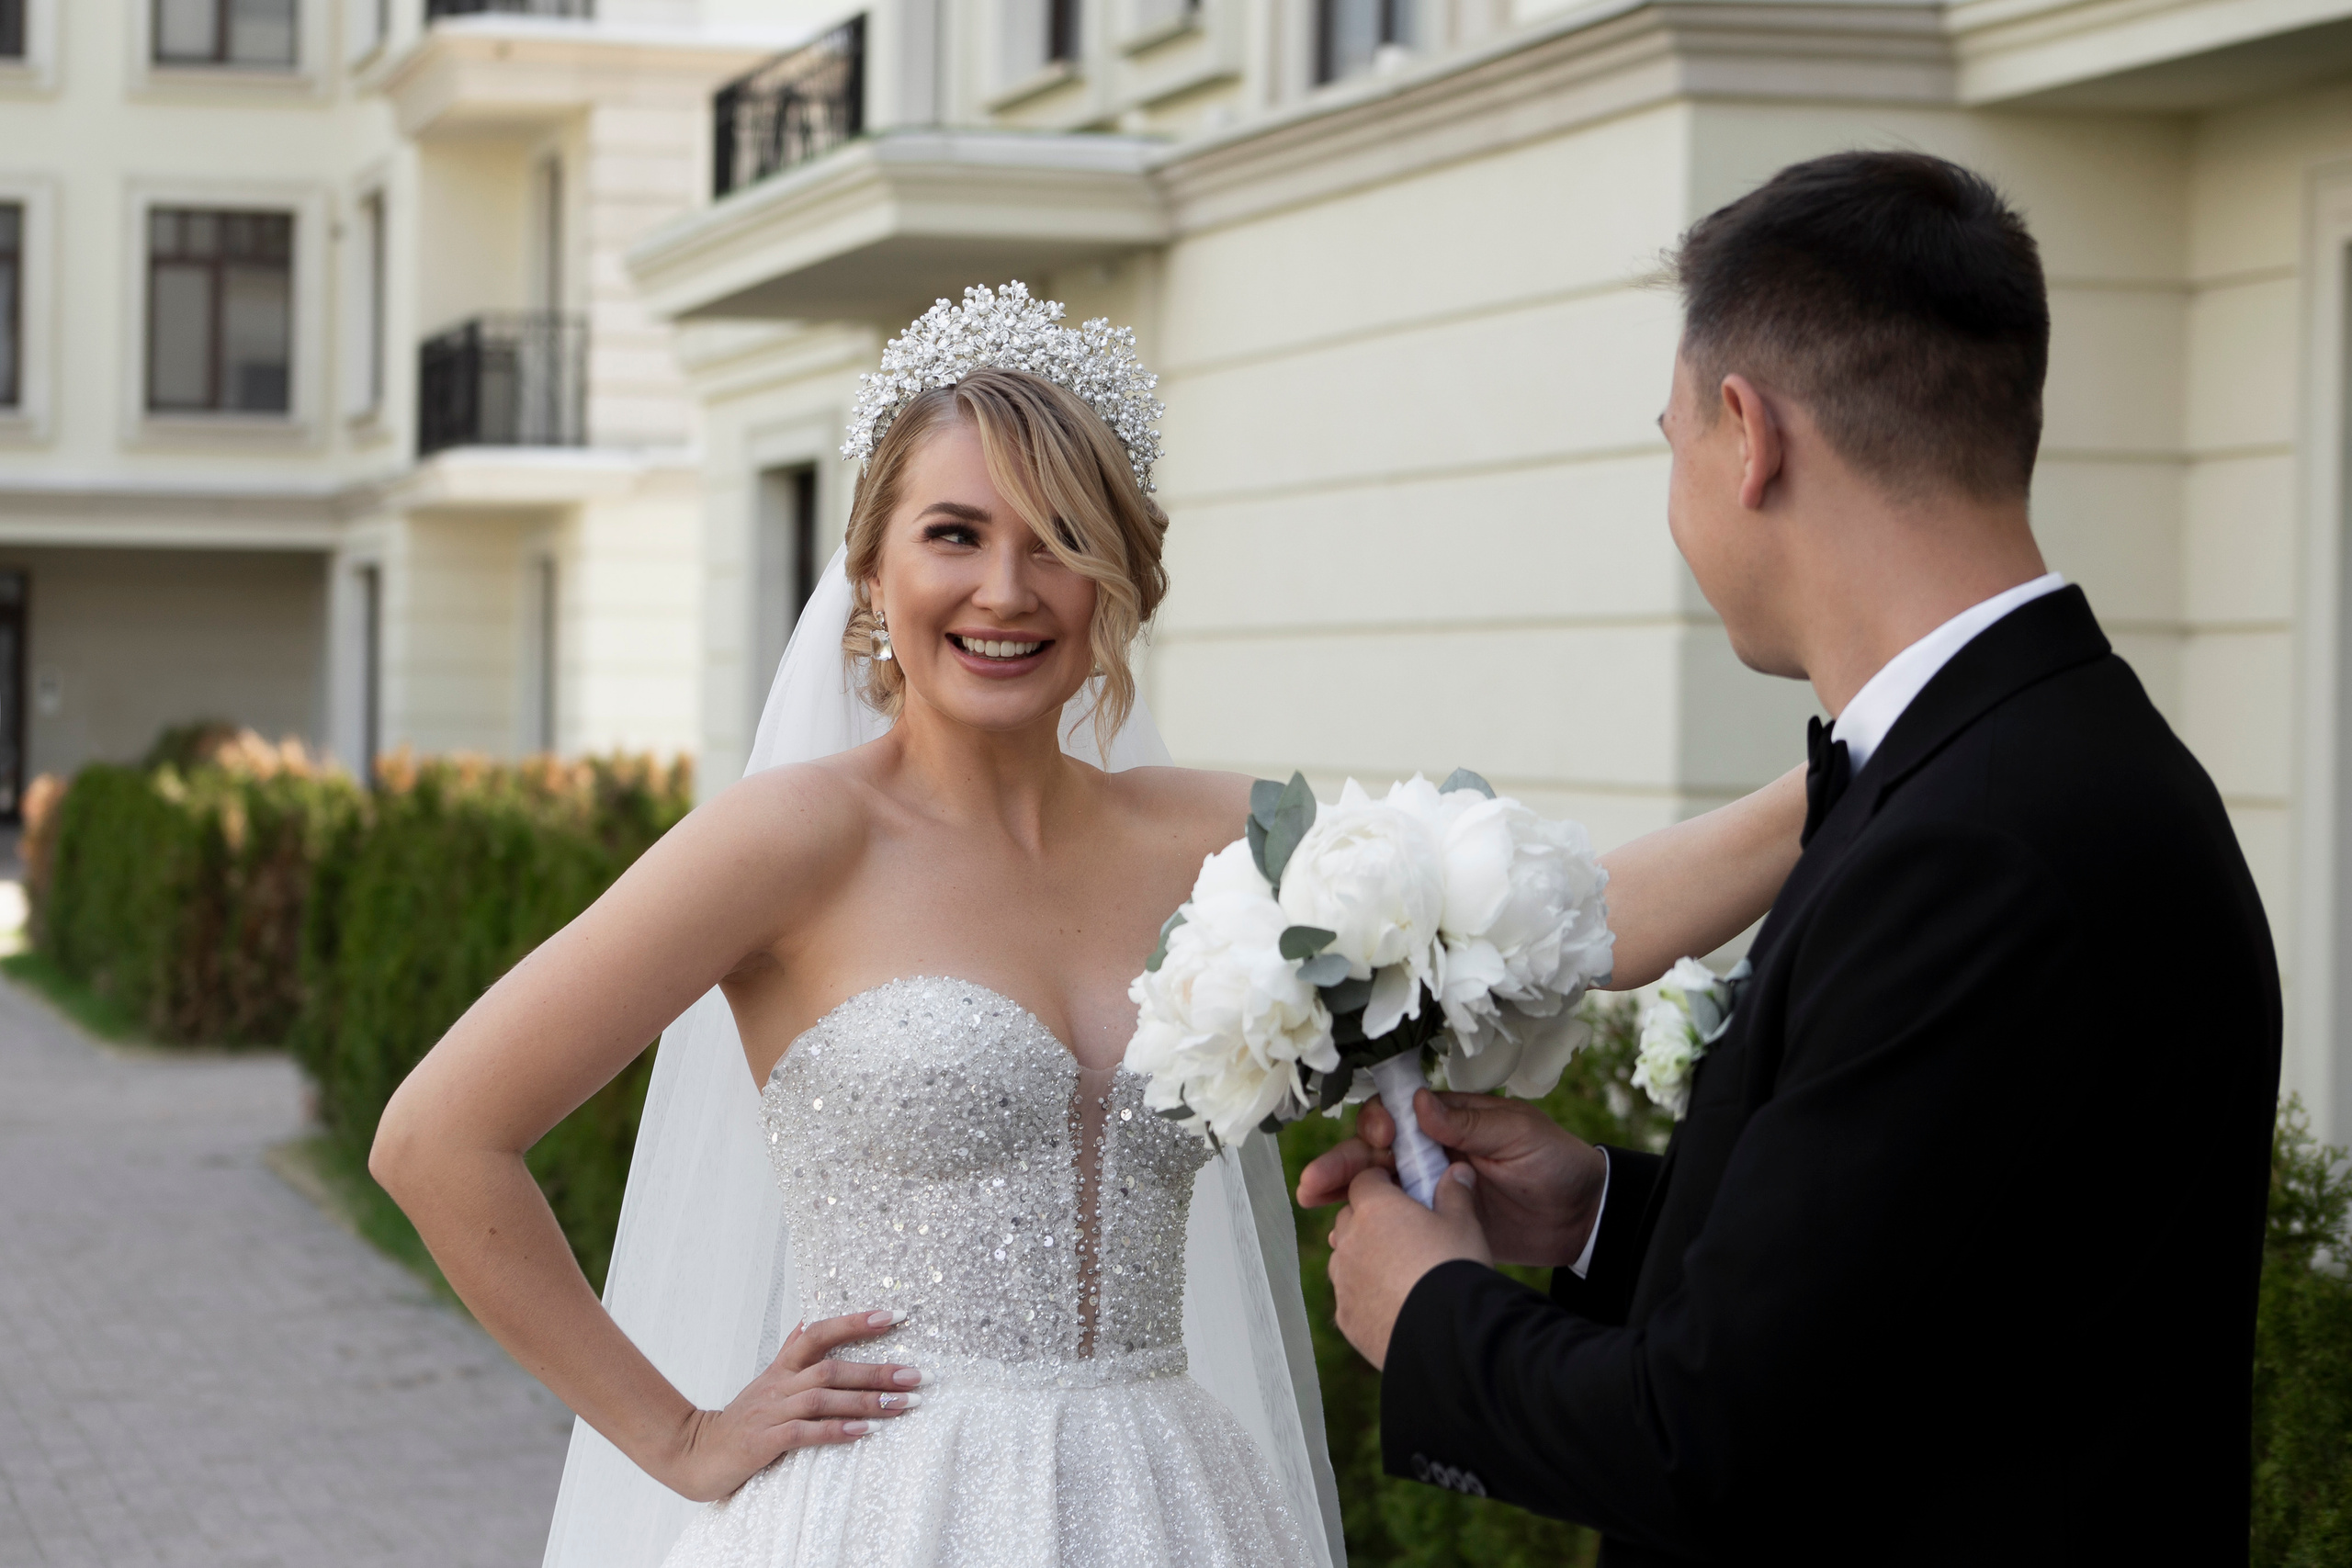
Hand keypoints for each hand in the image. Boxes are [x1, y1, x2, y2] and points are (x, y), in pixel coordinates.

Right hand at [663, 1309, 923, 1500]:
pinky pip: (803, 1433)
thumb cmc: (740, 1420)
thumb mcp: (766, 1381)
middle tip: (915, 1374)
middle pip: (830, 1367)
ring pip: (822, 1398)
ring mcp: (770, 1413)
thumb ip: (790, 1352)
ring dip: (864, 1401)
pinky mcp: (763, 1442)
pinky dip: (834, 1432)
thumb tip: (810, 1321)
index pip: (818, 1333)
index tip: (891, 1316)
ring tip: (900, 1404)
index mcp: (781, 1369)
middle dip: (876, 1370)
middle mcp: (778, 1386)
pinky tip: (862, 1433)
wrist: (695, 1454)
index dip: (853, 1321)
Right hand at [1299, 1089, 1605, 1268]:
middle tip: (1315, 1182)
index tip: (1380, 1139)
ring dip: (1340, 1193)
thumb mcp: (1517, 1134)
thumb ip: (1468, 1123)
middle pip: (1373, 1154)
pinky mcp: (1433, 1226)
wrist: (1581, 1219)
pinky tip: (1342, 1237)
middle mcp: (1430, 1154)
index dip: (1380, 1125)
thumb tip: (1419, 1105)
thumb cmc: (1555, 1162)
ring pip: (1374, 1190)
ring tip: (1313, 1202)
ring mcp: (1428, 1192)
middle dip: (1341, 1163)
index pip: (1397, 1116)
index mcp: (1447, 1122)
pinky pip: (1392, 1225)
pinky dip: (1365, 1228)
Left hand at [1326, 1162, 1489, 1369]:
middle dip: (1370, 1219)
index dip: (1383, 1183)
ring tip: (1399, 1269)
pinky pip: (1349, 1296)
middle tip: (1404, 1231)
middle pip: (1349, 1217)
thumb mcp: (1465, 1223)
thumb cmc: (1457, 1269)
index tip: (1401, 1191)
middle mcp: (1349, 1241)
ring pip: (1345, 1257)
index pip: (1364, 1180)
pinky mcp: (1346, 1318)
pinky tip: (1394, 1302)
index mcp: (1375, 1209)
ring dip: (1363, 1256)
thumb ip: (1455, 1193)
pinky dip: (1364, 1294)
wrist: (1450, 1336)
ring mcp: (1343, 1282)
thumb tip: (1457, 1172)